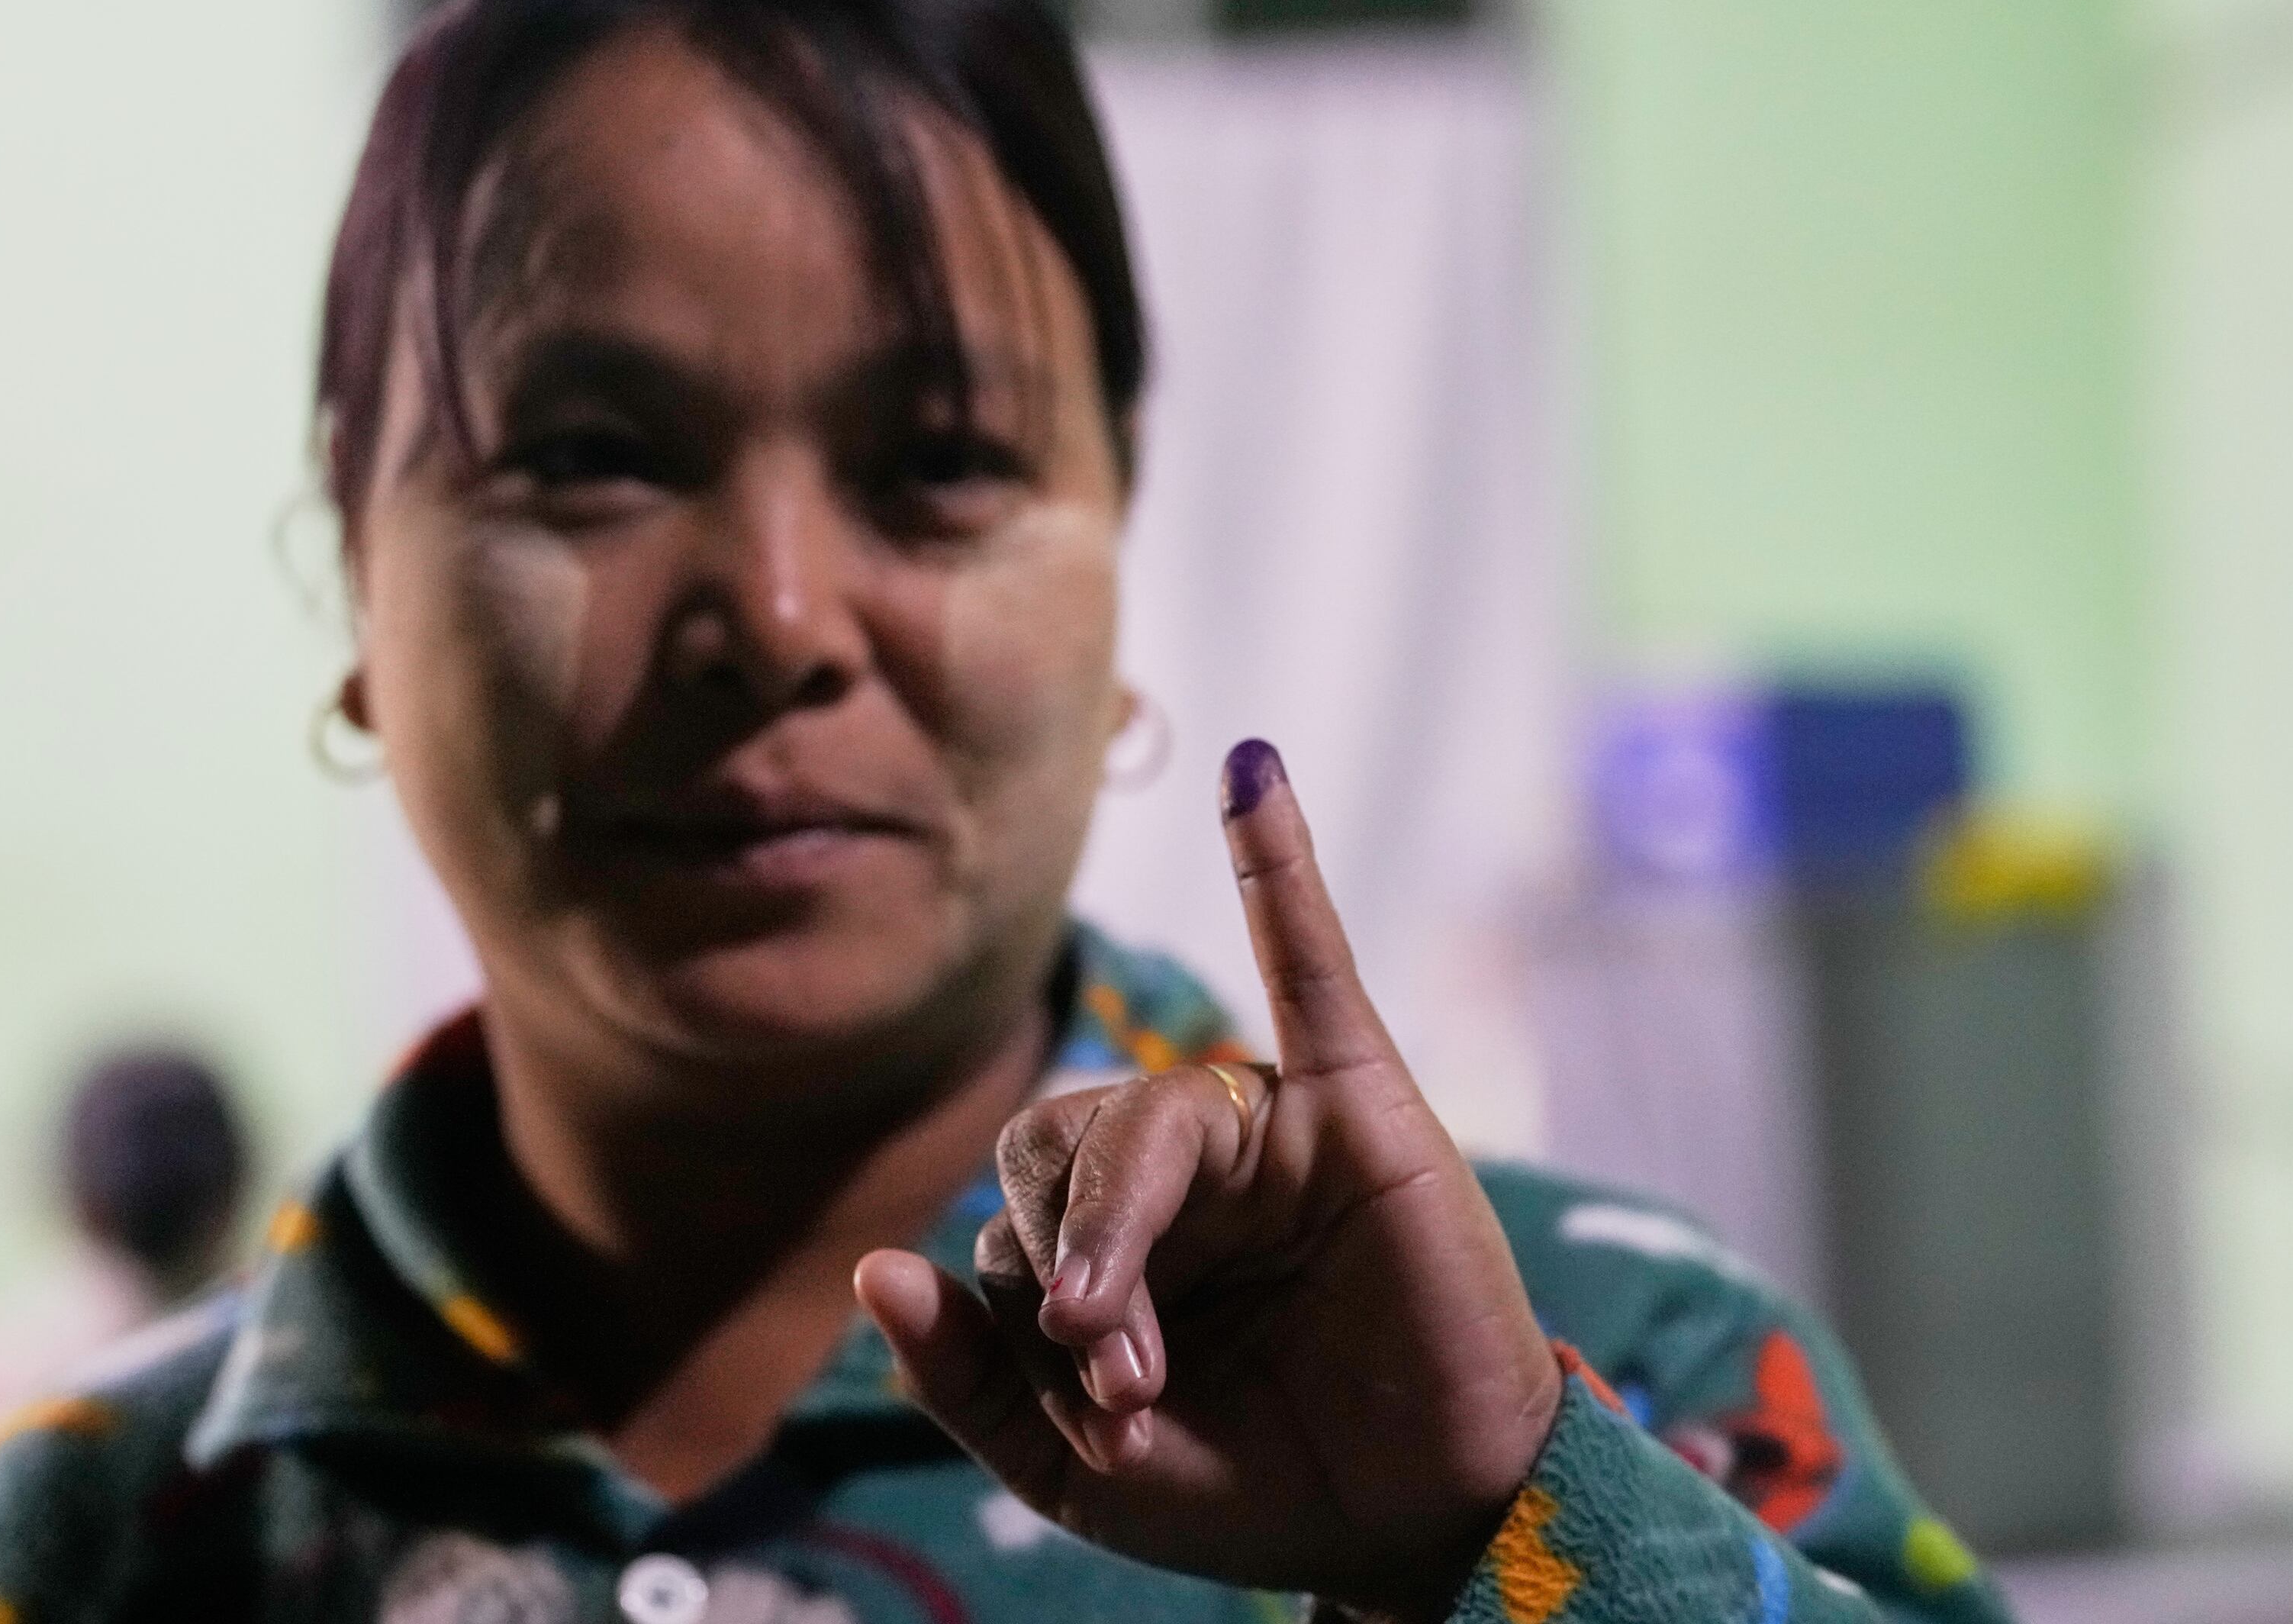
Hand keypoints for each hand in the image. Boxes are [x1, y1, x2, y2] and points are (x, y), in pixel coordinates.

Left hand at [855, 740, 1562, 1620]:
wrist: (1421, 1523)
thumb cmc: (1257, 1488)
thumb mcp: (1073, 1469)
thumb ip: (967, 1377)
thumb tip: (871, 1265)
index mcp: (1105, 1241)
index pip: (1015, 1220)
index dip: (1033, 1312)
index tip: (1105, 1419)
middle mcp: (1177, 1174)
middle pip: (1066, 1149)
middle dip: (1070, 1262)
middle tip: (1114, 1376)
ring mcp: (1264, 1134)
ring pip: (1151, 1116)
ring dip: (1123, 1226)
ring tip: (1125, 1347)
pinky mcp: (1359, 1108)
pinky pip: (1313, 967)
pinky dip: (1281, 866)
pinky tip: (1256, 770)